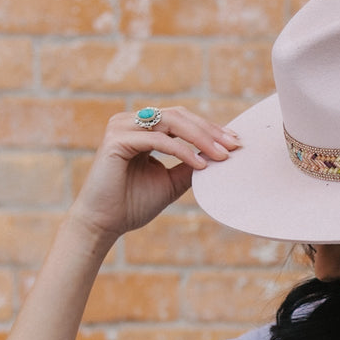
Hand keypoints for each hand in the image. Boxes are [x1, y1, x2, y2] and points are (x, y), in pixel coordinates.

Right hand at [69, 106, 239, 243]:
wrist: (104, 223)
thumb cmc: (133, 204)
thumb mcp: (171, 182)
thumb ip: (190, 166)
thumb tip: (220, 157)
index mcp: (142, 128)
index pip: (182, 119)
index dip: (210, 128)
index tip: (235, 142)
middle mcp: (130, 122)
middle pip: (179, 115)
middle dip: (210, 130)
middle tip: (234, 145)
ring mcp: (122, 127)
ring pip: (170, 122)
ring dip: (200, 138)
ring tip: (222, 155)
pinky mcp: (116, 140)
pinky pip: (158, 140)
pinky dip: (182, 151)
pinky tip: (200, 164)